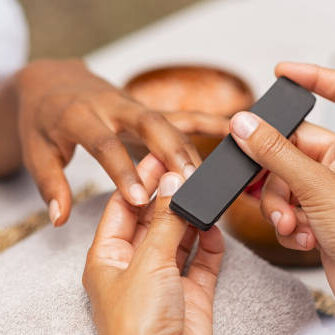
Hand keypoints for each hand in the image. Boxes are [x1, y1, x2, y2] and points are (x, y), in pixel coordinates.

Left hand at [15, 59, 228, 225]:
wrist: (53, 82)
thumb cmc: (44, 118)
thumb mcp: (36, 151)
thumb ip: (51, 184)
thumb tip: (60, 217)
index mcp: (80, 116)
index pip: (105, 145)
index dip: (122, 171)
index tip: (138, 198)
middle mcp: (111, 107)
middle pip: (148, 124)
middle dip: (171, 152)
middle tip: (189, 180)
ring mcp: (132, 105)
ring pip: (168, 122)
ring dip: (189, 147)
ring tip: (207, 175)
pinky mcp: (145, 109)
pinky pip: (177, 113)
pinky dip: (203, 120)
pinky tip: (226, 127)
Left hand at [83, 154, 223, 334]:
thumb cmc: (139, 328)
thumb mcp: (149, 263)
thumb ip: (165, 221)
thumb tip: (173, 182)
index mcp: (110, 257)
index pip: (123, 207)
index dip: (138, 182)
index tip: (157, 158)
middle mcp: (135, 264)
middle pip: (153, 219)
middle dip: (168, 196)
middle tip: (185, 170)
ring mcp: (164, 277)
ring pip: (179, 236)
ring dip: (190, 217)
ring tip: (201, 194)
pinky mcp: (190, 290)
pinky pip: (201, 258)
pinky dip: (208, 243)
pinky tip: (212, 229)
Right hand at [229, 62, 334, 292]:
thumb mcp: (315, 188)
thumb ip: (275, 153)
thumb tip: (245, 125)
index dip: (312, 79)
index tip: (284, 72)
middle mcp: (333, 166)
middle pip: (286, 152)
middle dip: (275, 178)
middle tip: (275, 193)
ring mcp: (320, 189)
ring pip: (279, 182)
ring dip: (278, 206)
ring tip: (291, 225)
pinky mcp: (310, 212)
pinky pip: (283, 204)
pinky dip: (284, 221)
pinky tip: (299, 235)